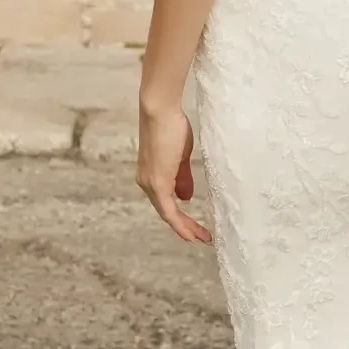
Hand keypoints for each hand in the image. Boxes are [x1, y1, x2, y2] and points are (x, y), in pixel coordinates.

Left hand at [137, 97, 211, 243]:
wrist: (160, 111)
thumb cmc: (171, 126)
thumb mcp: (180, 157)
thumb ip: (182, 178)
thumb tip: (186, 198)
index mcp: (151, 175)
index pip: (165, 202)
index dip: (180, 216)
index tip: (196, 226)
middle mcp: (146, 182)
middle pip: (166, 212)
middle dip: (185, 226)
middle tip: (202, 237)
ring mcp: (150, 184)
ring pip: (167, 214)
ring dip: (185, 228)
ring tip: (201, 238)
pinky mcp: (157, 183)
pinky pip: (168, 211)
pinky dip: (180, 224)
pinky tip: (191, 233)